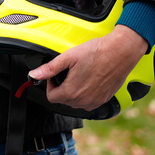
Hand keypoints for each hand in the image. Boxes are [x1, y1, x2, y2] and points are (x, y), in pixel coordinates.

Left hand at [28, 25, 147, 112]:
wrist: (121, 52)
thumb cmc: (97, 52)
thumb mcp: (69, 57)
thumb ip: (50, 69)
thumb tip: (34, 75)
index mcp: (72, 92)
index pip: (51, 97)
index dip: (50, 85)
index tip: (55, 75)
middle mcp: (83, 101)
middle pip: (63, 100)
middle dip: (62, 87)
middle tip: (68, 72)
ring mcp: (95, 102)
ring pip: (76, 102)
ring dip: (74, 92)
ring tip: (79, 75)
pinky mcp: (104, 99)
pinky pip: (89, 102)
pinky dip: (86, 94)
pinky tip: (90, 80)